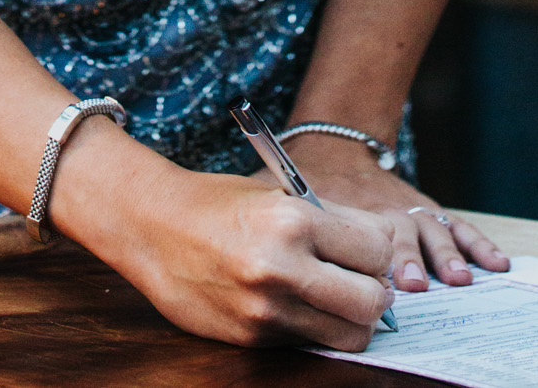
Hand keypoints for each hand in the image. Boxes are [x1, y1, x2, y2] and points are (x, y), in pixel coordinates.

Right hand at [60, 141, 394, 352]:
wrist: (153, 227)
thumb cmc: (220, 203)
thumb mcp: (279, 194)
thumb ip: (330, 222)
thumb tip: (384, 252)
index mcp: (293, 220)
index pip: (377, 248)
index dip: (381, 250)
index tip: (372, 250)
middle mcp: (282, 268)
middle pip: (372, 300)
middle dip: (377, 292)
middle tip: (364, 280)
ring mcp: (266, 309)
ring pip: (349, 334)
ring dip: (353, 318)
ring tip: (338, 297)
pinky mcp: (252, 338)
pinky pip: (309, 342)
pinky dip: (315, 328)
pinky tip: (299, 304)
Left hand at [277, 133, 508, 295]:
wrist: (328, 142)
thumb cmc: (298, 183)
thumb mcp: (276, 196)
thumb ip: (274, 222)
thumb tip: (254, 260)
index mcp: (342, 208)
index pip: (364, 234)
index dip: (381, 260)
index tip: (393, 279)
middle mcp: (379, 207)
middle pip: (400, 234)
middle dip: (412, 261)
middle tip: (419, 282)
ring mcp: (404, 207)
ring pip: (430, 229)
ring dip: (445, 255)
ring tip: (460, 278)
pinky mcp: (421, 208)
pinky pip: (452, 224)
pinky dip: (475, 241)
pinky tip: (496, 262)